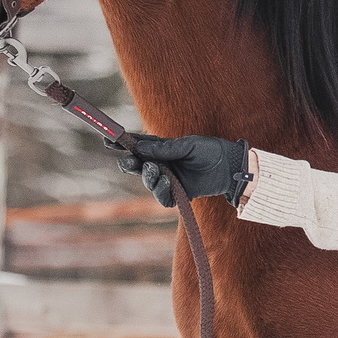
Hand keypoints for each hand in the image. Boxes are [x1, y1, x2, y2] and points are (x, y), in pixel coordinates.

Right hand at [116, 132, 248, 206]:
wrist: (230, 166)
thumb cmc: (209, 151)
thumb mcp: (188, 145)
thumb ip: (165, 149)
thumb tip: (140, 148)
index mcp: (161, 150)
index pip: (137, 146)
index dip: (121, 143)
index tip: (107, 139)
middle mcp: (162, 165)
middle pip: (138, 167)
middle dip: (130, 164)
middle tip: (126, 162)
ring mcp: (169, 180)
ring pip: (149, 184)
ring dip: (148, 177)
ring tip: (154, 170)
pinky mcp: (179, 194)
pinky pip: (164, 198)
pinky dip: (162, 191)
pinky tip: (167, 181)